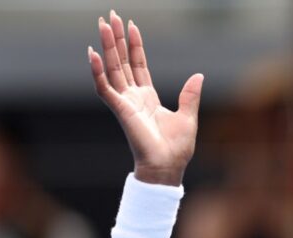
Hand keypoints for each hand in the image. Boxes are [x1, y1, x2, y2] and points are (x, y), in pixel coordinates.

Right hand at [88, 10, 202, 185]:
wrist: (168, 166)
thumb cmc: (176, 148)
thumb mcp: (188, 116)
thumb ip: (190, 95)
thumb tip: (199, 76)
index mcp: (148, 97)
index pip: (138, 65)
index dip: (135, 46)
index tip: (131, 25)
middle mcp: (133, 97)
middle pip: (121, 61)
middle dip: (116, 39)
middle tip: (109, 16)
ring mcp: (125, 102)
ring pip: (112, 68)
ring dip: (107, 47)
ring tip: (103, 25)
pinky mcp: (120, 110)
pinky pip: (105, 88)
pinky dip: (98, 71)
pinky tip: (93, 53)